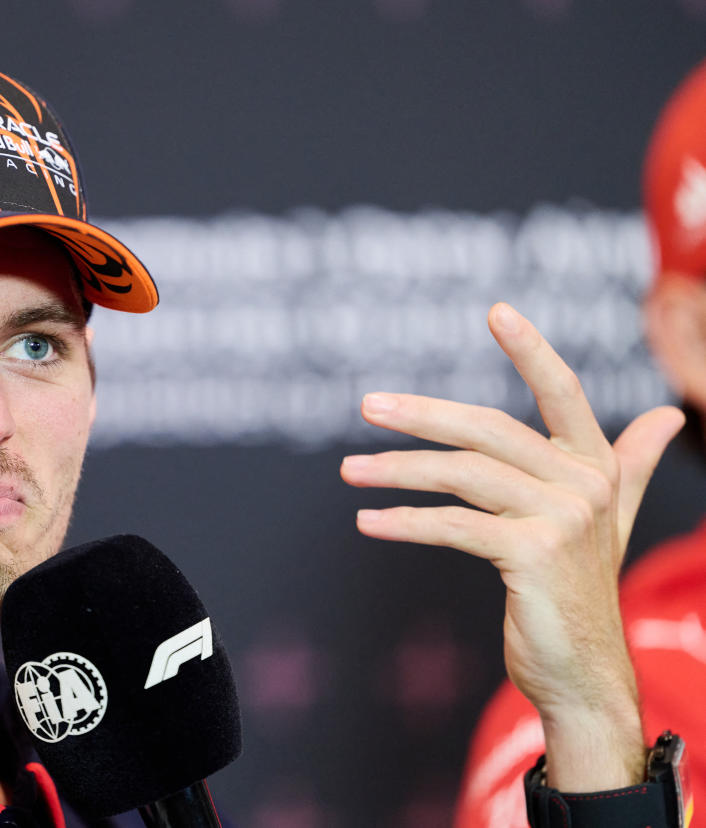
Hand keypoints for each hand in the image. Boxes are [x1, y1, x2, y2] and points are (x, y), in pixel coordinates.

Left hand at [340, 303, 683, 790]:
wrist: (583, 671)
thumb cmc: (579, 589)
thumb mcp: (607, 520)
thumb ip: (628, 464)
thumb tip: (668, 413)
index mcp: (595, 466)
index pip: (563, 393)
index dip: (531, 350)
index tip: (496, 311)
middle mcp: (584, 484)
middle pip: (488, 429)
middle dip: (423, 415)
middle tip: (367, 405)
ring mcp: (561, 518)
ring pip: (462, 475)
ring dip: (397, 470)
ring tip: (350, 471)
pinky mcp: (532, 554)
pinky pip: (452, 524)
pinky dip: (404, 520)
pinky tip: (369, 521)